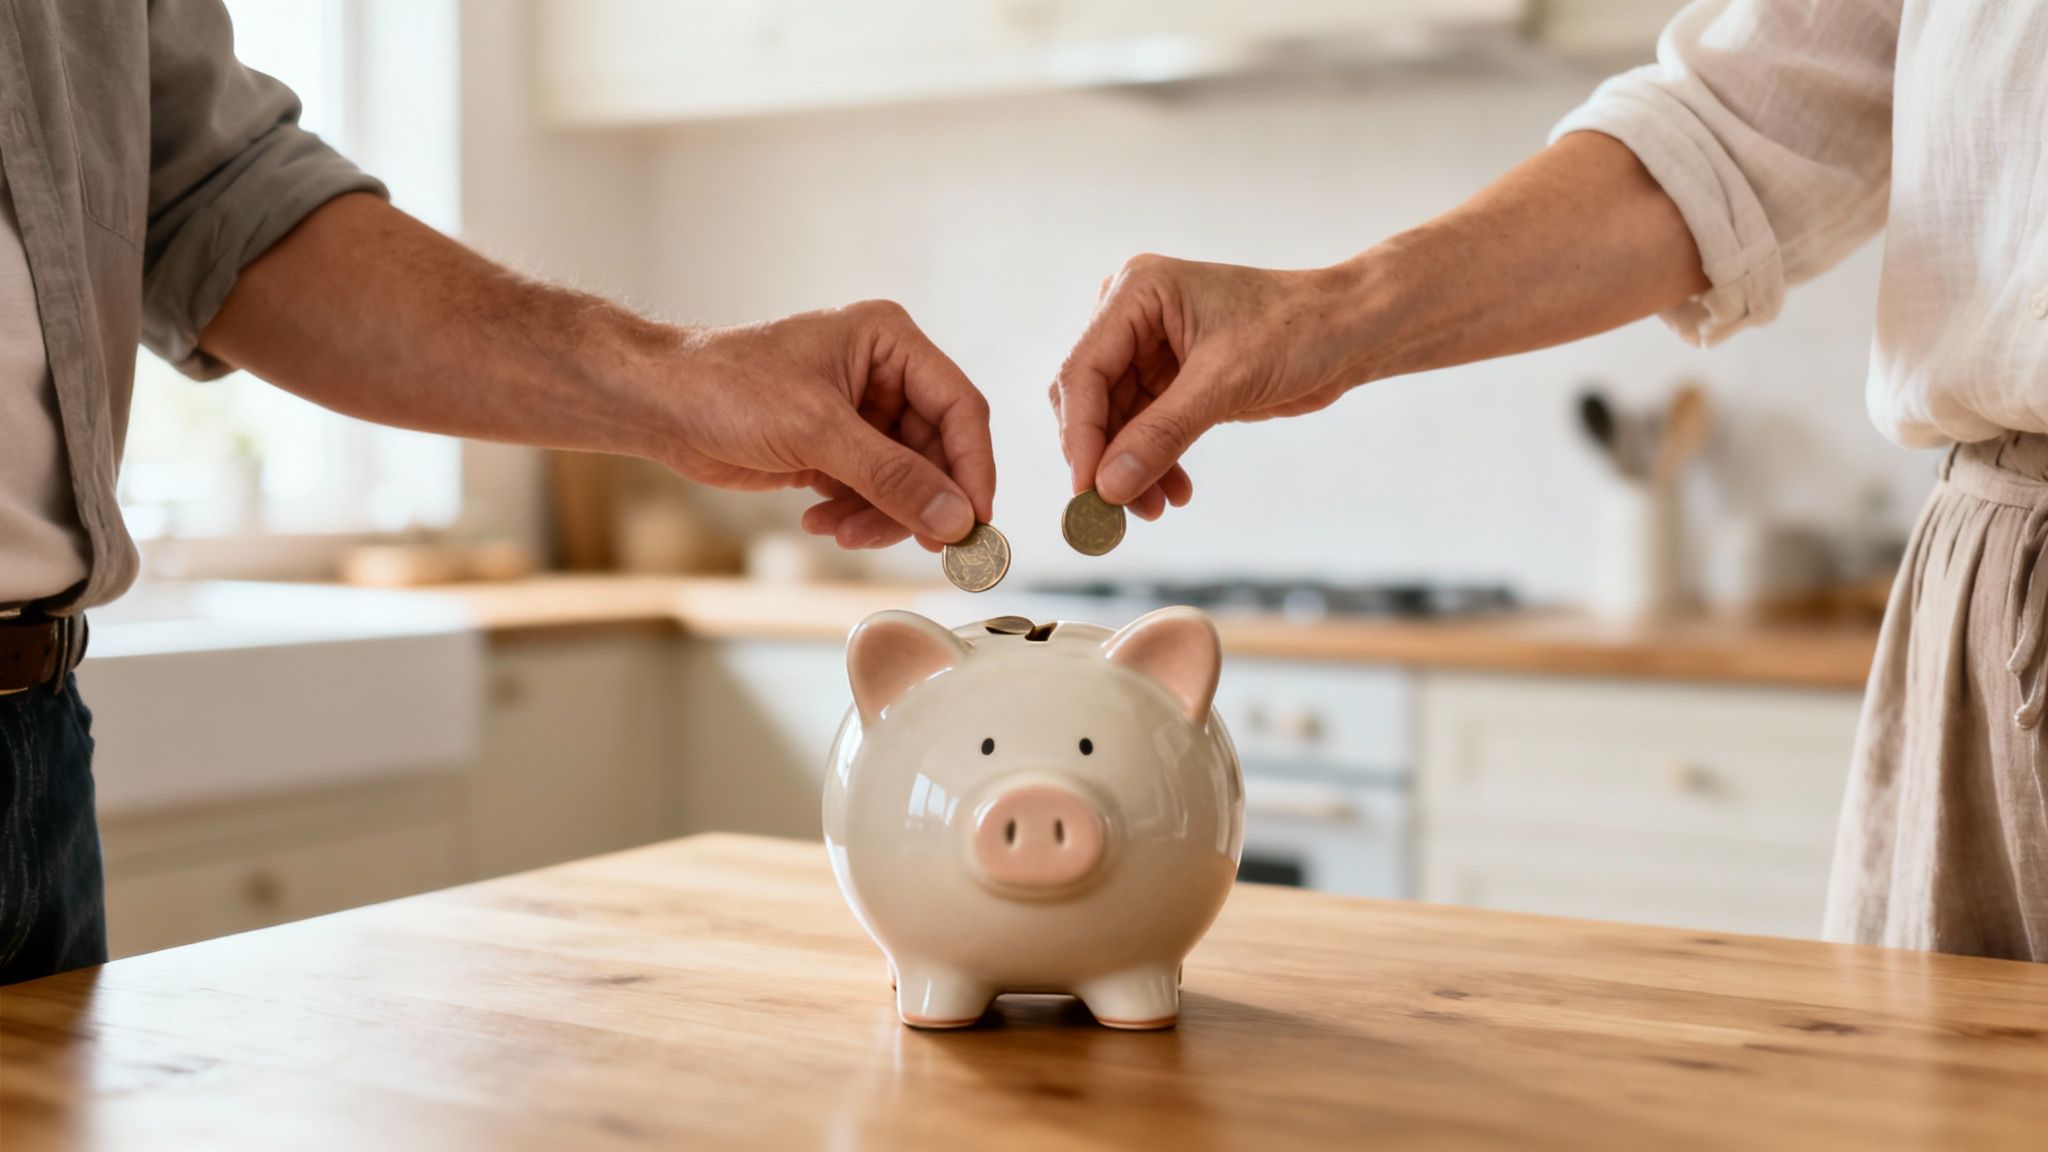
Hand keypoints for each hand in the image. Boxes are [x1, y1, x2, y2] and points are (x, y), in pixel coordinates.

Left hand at [658, 300, 993, 549]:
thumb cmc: (728, 387)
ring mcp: (861, 414)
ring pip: (905, 481)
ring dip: (881, 515)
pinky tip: (820, 521)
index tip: (976, 521)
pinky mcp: (836, 448)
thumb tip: (955, 519)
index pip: (959, 407)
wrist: (661, 405)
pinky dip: (854, 516)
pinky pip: (872, 493)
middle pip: (936, 452)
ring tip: (842, 533)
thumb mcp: (818, 431)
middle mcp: (884, 373)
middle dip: (919, 501)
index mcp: (889, 340)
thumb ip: (892, 477)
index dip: (973, 467)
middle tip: (922, 546)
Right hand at [1050, 254, 1367, 513]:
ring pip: (1115, 423)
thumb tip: (1107, 488)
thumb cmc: (1296, 330)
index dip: (1080, 436)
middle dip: (1102, 457)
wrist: (1349, 332)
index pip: (1083, 371)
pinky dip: (1153, 464)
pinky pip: (1143, 431)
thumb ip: (1162, 434)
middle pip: (1090, 400)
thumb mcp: (1226, 382)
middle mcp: (1131, 316)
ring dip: (1130, 469)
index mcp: (1135, 291)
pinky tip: (1174, 493)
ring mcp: (1148, 349)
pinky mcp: (1170, 380)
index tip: (1087, 492)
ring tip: (1154, 510)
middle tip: (1113, 512)